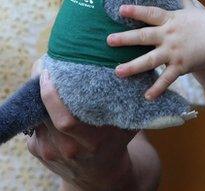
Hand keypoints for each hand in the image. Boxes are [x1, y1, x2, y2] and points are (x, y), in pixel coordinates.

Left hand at [27, 68, 159, 190]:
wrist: (100, 175)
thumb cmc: (115, 142)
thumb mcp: (126, 126)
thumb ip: (128, 104)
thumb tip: (132, 72)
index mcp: (91, 141)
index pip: (65, 120)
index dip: (52, 97)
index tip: (50, 73)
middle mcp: (68, 148)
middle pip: (45, 114)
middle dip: (42, 88)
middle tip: (46, 66)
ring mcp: (49, 150)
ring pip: (37, 116)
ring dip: (38, 97)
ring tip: (47, 78)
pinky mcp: (37, 149)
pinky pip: (34, 123)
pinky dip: (39, 109)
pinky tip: (48, 100)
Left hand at [107, 5, 204, 99]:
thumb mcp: (191, 5)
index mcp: (171, 20)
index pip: (150, 14)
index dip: (135, 11)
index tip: (120, 10)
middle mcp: (169, 36)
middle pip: (143, 36)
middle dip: (124, 39)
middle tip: (108, 40)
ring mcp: (174, 52)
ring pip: (150, 60)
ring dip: (133, 66)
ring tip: (118, 72)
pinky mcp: (181, 66)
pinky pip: (167, 79)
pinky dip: (157, 88)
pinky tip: (147, 96)